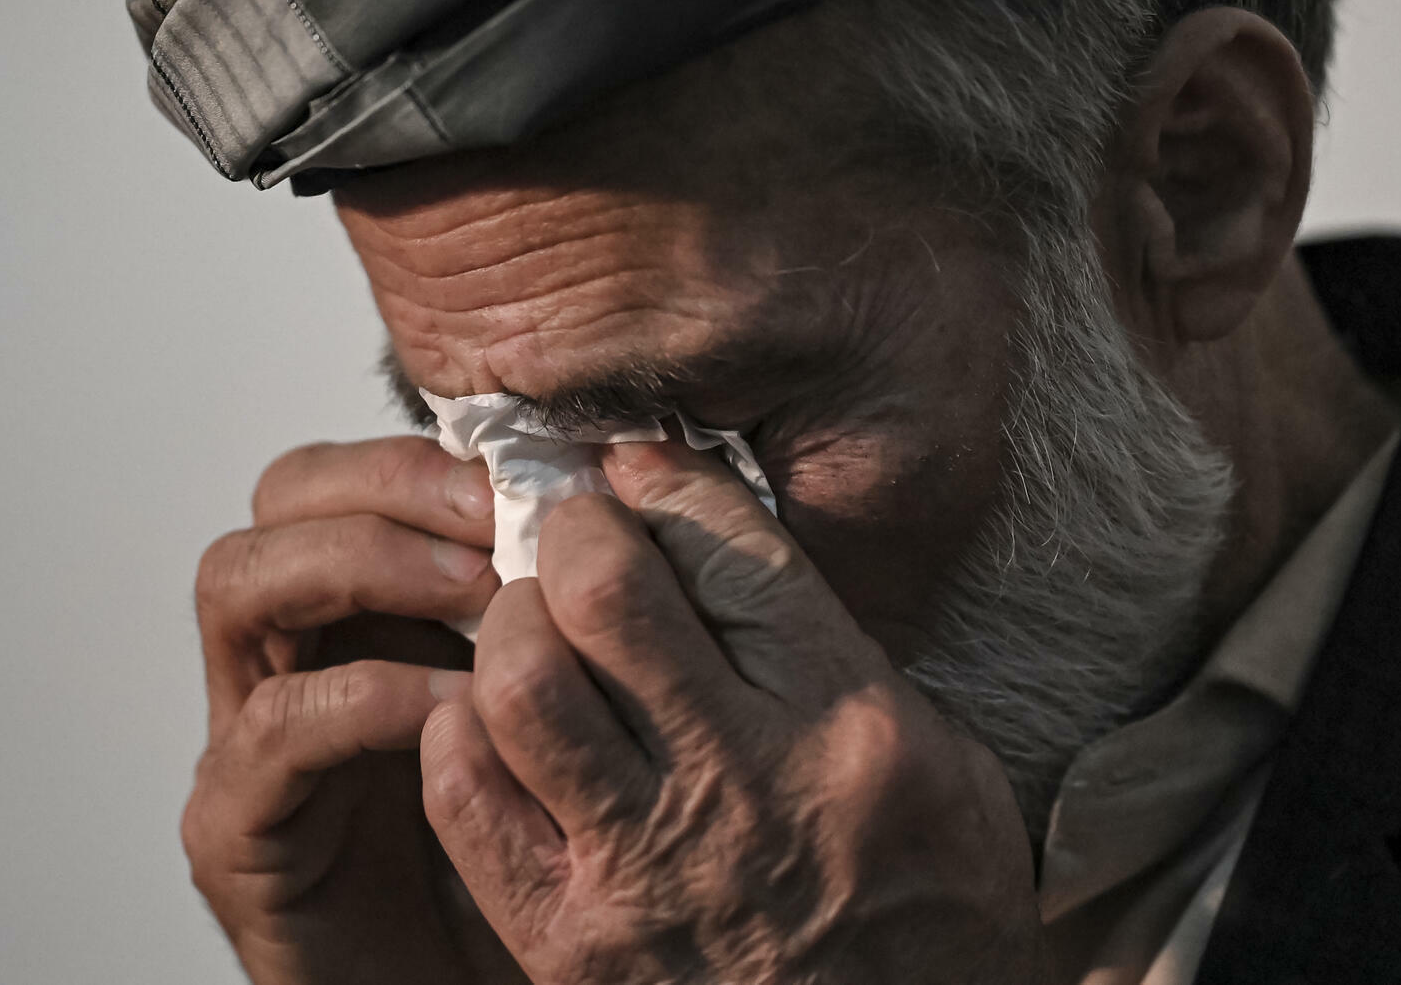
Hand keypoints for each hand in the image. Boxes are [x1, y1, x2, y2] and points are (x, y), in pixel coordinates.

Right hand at [182, 436, 527, 984]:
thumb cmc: (542, 844)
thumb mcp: (577, 694)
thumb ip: (580, 596)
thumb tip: (653, 476)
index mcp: (373, 602)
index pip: (360, 468)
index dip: (434, 452)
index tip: (535, 467)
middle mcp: (297, 648)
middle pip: (284, 497)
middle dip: (390, 485)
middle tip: (494, 515)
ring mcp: (253, 733)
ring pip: (242, 582)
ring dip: (364, 564)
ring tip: (479, 591)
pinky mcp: (238, 828)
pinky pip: (273, 728)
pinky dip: (366, 697)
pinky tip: (458, 705)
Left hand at [421, 440, 1040, 984]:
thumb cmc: (930, 912)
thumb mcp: (939, 756)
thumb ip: (832, 650)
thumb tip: (723, 538)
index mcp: (849, 724)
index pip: (730, 549)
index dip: (664, 479)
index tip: (635, 463)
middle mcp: (744, 786)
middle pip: (607, 594)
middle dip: (571, 530)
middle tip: (567, 527)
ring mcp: (648, 872)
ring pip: (522, 684)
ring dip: (510, 625)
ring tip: (526, 622)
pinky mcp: (573, 945)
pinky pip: (468, 802)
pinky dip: (461, 734)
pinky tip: (488, 722)